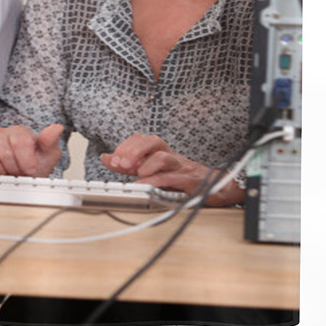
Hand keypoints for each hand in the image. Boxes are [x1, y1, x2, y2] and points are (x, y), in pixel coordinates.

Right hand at [0, 123, 63, 176]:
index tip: (30, 170)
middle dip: (13, 168)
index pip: (20, 141)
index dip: (26, 161)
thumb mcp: (46, 156)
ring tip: (4, 174)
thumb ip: (50, 142)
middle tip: (16, 174)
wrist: (15, 179)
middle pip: (4, 151)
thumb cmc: (29, 166)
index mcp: (17, 132)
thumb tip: (56, 128)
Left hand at [100, 134, 242, 205]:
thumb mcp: (155, 170)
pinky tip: (147, 186)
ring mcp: (181, 168)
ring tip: (136, 174)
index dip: (125, 146)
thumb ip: (131, 165)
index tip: (112, 159)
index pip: (141, 139)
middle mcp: (171, 156)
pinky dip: (158, 182)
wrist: (218, 186)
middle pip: (153, 141)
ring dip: (147, 164)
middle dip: (134, 150)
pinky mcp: (190, 182)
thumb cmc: (184, 178)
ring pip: (164, 156)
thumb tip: (107, 158)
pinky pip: (173, 179)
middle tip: (120, 163)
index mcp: (162, 152)